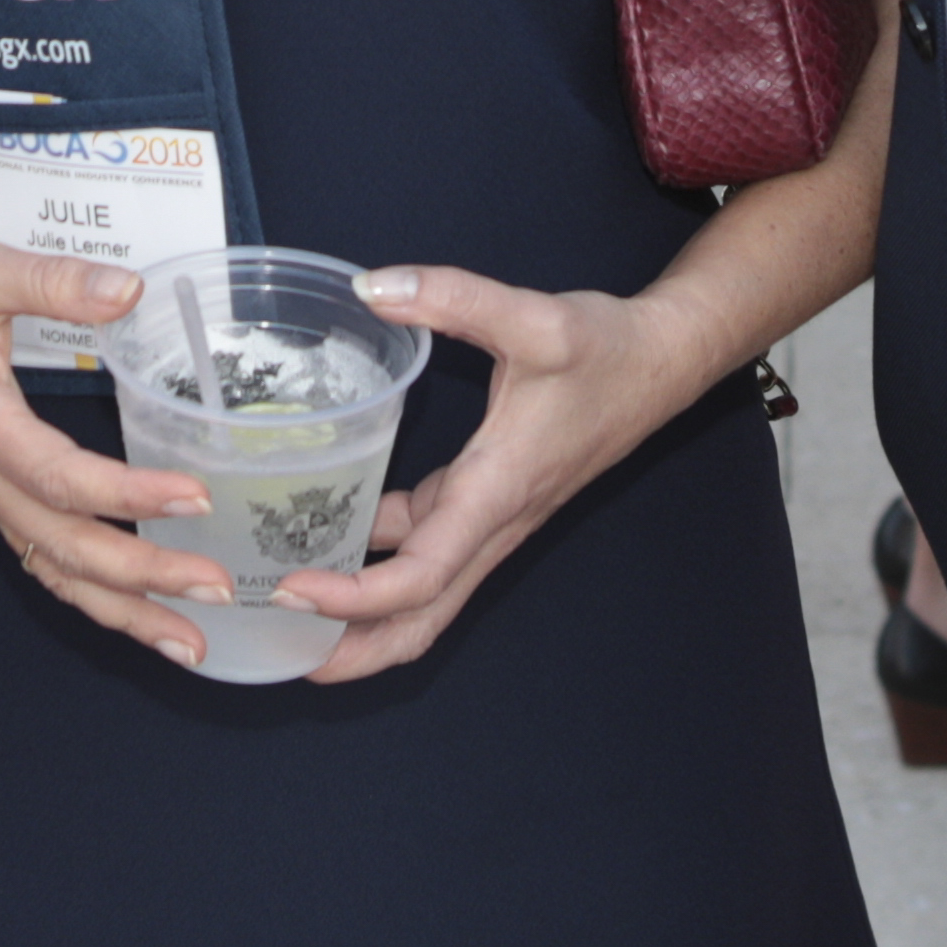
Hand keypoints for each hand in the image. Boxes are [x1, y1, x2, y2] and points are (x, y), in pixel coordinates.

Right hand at [0, 225, 228, 658]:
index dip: (128, 493)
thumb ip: (49, 281)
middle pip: (65, 546)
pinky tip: (145, 615)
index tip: (196, 497)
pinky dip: (97, 597)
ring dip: (124, 610)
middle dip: (143, 576)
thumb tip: (126, 291)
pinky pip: (48, 562)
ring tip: (193, 643)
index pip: (59, 476)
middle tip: (219, 588)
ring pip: (56, 572)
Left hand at [266, 264, 713, 680]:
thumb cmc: (606, 352)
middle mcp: (492, 521)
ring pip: (425, 591)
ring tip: (290, 612)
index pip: (422, 575)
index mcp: (497, 493)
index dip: (356, 596)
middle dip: (356, 650)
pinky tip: (330, 536)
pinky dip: (380, 558)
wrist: (660, 360)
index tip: (294, 591)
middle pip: (423, 618)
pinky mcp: (486, 498)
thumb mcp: (533, 317)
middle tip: (285, 660)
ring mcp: (490, 516)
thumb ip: (452, 297)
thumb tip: (372, 286)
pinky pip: (427, 548)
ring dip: (365, 614)